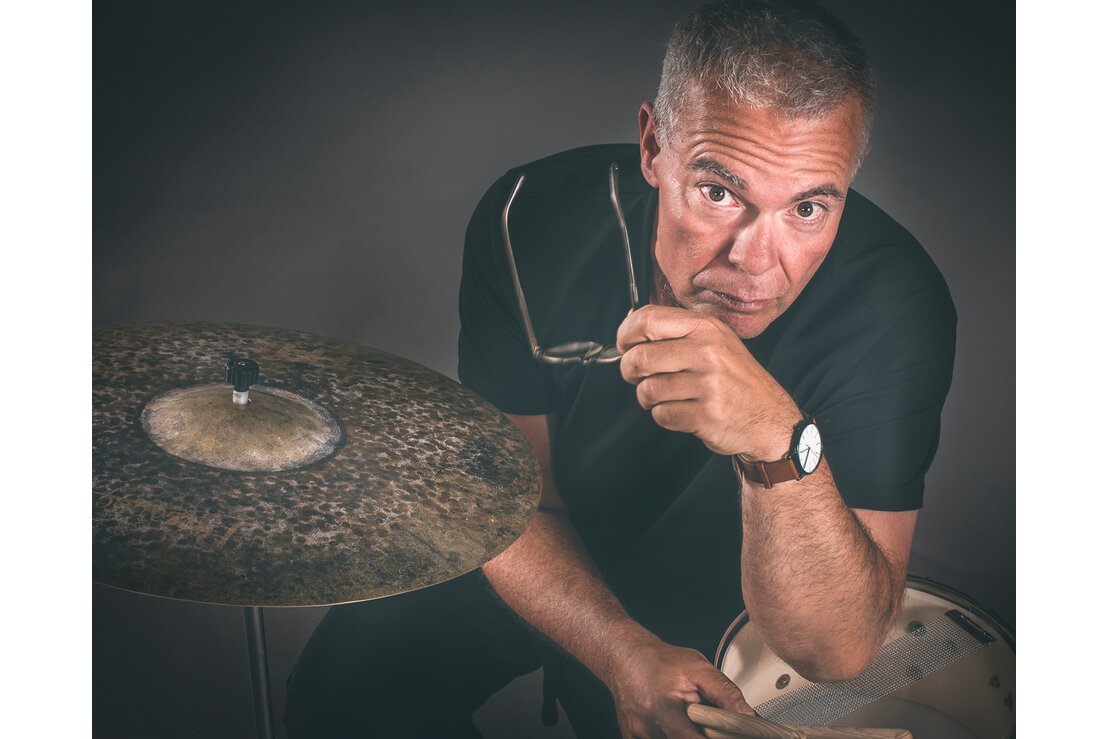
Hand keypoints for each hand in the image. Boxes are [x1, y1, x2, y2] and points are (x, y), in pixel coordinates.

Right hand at [606, 636, 752, 738]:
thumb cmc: (660, 661)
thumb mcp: (697, 667)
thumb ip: (723, 691)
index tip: (723, 734)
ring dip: (683, 733)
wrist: (625, 656)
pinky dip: (669, 733)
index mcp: (664, 707)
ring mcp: (638, 733)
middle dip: (698, 735)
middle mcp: (647, 725)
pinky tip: (673, 723)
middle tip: (705, 724)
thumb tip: (746, 714)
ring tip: (686, 718)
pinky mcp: (632, 737)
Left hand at [616, 305, 799, 459]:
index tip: (624, 345)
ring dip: (648, 398)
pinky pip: (661, 415)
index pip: (647, 319)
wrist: (769, 417)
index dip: (625, 334)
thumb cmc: (735, 379)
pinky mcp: (705, 414)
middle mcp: (707, 351)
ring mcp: (708, 384)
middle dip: (629, 371)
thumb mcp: (715, 341)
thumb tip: (632, 323)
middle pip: (640, 357)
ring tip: (666, 396)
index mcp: (705, 328)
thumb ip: (677, 331)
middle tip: (637, 376)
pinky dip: (664, 416)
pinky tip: (682, 411)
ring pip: (648, 389)